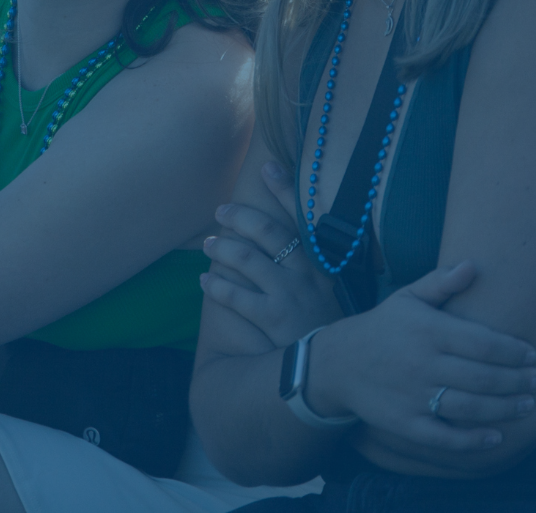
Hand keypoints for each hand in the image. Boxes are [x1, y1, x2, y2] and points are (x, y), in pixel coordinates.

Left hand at [200, 168, 341, 347]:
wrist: (330, 369)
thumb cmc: (325, 323)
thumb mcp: (329, 289)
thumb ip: (313, 261)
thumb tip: (291, 235)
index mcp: (320, 261)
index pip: (301, 217)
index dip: (284, 189)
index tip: (266, 166)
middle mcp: (305, 272)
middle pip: (266, 231)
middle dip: (239, 216)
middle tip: (221, 211)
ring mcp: (288, 294)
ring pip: (245, 258)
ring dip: (221, 248)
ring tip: (208, 245)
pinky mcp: (272, 317)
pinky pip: (235, 294)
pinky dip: (215, 285)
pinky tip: (205, 281)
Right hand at [307, 262, 535, 452]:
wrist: (338, 362)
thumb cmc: (382, 327)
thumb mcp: (407, 298)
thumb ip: (440, 282)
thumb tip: (473, 265)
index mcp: (426, 330)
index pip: (482, 342)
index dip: (513, 350)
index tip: (532, 354)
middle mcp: (421, 362)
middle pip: (483, 377)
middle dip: (518, 381)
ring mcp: (413, 395)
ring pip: (472, 407)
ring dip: (506, 409)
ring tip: (526, 405)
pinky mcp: (406, 423)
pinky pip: (447, 436)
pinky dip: (475, 439)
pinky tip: (496, 435)